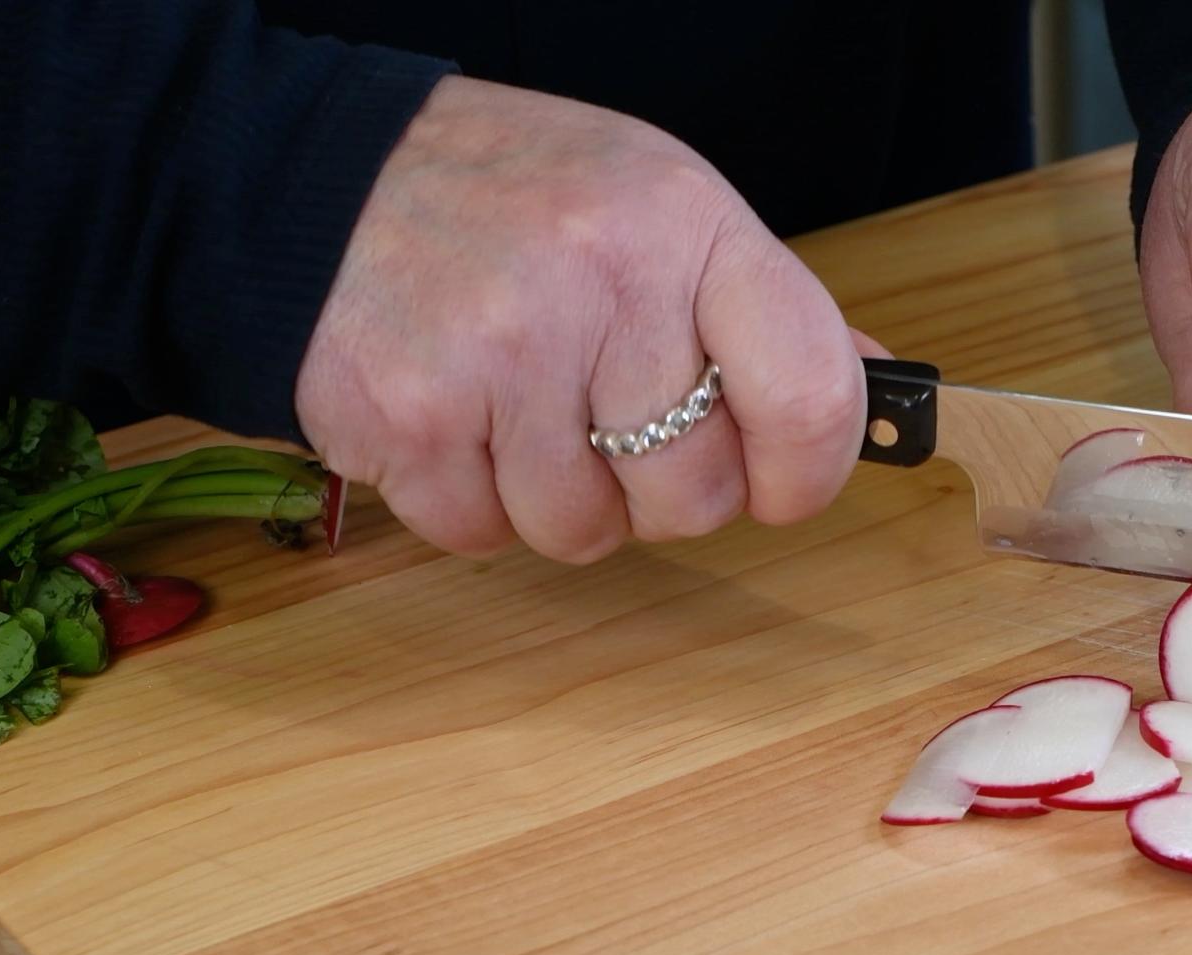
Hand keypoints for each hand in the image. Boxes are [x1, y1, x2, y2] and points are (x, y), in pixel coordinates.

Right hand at [296, 75, 873, 561]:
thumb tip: (875, 391)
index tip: (781, 482)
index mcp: (687, 228)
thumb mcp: (659, 209)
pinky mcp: (411, 418)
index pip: (811, 398)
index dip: (806, 473)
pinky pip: (485, 538)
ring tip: (522, 408)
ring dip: (559, 499)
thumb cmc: (513, 204)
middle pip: (694, 497)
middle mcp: (603, 286)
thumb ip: (764, 308)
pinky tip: (458, 420)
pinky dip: (473, 504)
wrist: (317, 179)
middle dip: (661, 491)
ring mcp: (501, 354)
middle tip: (609, 422)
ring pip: (584, 533)